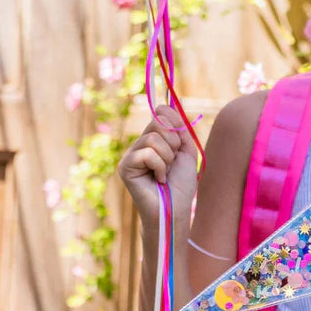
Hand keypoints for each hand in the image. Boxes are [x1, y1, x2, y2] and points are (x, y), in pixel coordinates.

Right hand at [117, 104, 198, 227]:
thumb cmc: (181, 183)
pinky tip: (158, 180)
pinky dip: (160, 167)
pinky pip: (147, 154)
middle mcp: (139, 144)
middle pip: (158, 122)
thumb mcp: (185, 150)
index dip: (174, 122)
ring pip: (153, 138)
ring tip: (165, 172)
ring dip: (167, 157)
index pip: (160, 112)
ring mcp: (130, 154)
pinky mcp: (125, 166)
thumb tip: (170, 103)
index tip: (180, 141)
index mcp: (153, 139)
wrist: (177, 207)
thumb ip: (179, 128)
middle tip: (172, 162)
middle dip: (173, 143)